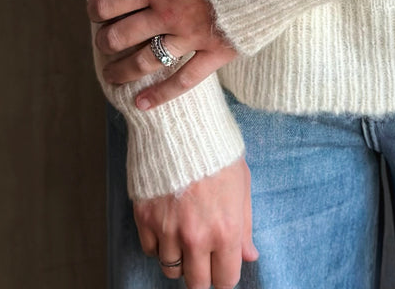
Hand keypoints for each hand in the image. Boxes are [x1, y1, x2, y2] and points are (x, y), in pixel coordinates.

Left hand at [88, 0, 237, 108]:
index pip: (113, 2)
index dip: (97, 9)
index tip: (94, 12)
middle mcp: (169, 15)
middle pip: (124, 35)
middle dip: (106, 41)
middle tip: (101, 43)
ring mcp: (191, 37)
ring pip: (146, 61)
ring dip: (123, 71)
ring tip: (111, 77)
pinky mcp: (215, 53)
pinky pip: (184, 80)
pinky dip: (161, 94)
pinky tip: (142, 104)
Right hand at [134, 154, 257, 288]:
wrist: (181, 122)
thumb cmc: (217, 149)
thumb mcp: (241, 184)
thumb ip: (245, 225)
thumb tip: (250, 255)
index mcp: (225, 230)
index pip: (225, 279)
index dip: (225, 275)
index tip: (222, 267)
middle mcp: (196, 237)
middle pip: (196, 283)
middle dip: (202, 275)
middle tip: (203, 258)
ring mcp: (168, 230)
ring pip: (171, 269)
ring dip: (179, 259)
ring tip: (185, 237)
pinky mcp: (145, 218)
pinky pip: (150, 250)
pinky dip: (158, 244)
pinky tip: (167, 225)